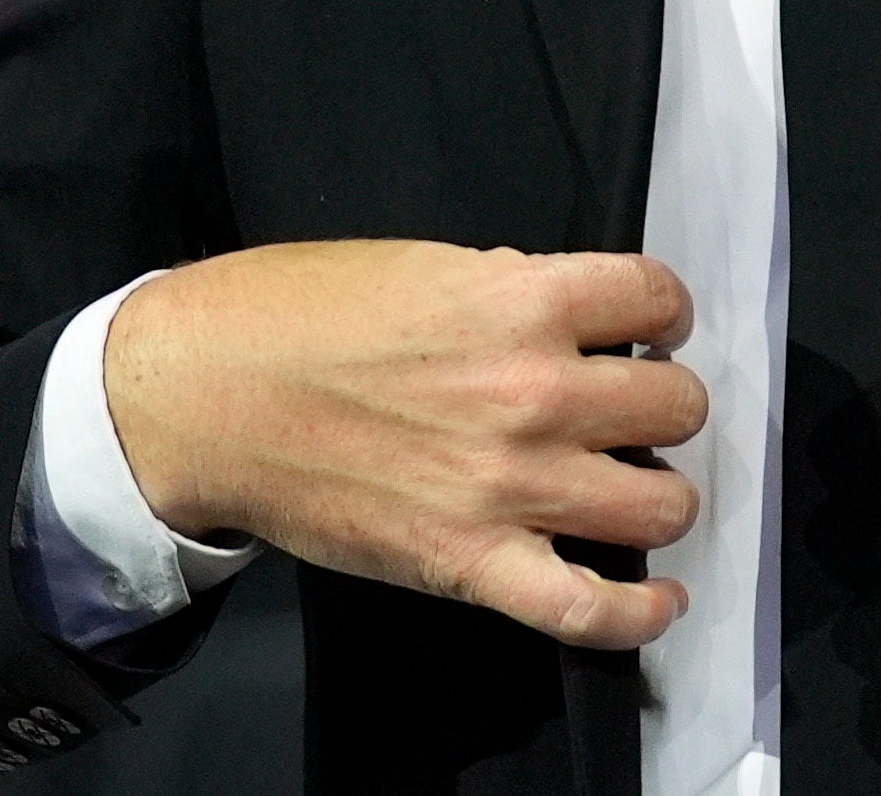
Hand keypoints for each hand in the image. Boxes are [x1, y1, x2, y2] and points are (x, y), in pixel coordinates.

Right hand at [106, 242, 704, 652]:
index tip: (650, 328)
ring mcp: (509, 485)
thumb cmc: (297, 315)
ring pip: (661, 504)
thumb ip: (509, 291)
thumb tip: (565, 318)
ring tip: (633, 489)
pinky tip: (660, 601)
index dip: (665, 312)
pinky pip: (586, 608)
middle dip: (663, 404)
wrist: (206, 396)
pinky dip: (638, 613)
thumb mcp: (425, 266)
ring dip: (660, 497)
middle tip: (630, 413)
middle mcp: (534, 391)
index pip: (657, 296)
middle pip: (675, 404)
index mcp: (522, 300)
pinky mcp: (470, 562)